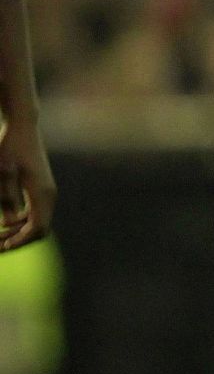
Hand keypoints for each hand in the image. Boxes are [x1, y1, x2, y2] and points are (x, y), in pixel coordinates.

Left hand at [0, 114, 53, 250]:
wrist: (22, 126)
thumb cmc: (10, 146)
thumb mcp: (3, 172)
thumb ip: (6, 198)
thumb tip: (8, 222)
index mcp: (42, 192)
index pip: (38, 228)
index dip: (20, 241)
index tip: (1, 247)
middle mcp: (48, 194)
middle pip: (40, 229)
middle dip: (19, 240)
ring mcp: (46, 191)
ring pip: (38, 222)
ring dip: (20, 232)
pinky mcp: (40, 188)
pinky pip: (35, 214)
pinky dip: (22, 223)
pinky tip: (5, 223)